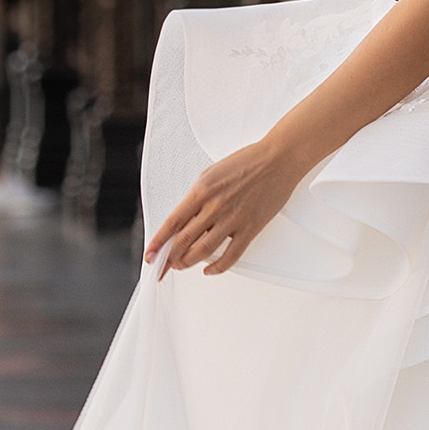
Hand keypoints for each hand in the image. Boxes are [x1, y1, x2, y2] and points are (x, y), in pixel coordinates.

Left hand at [145, 135, 302, 276]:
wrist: (278, 160)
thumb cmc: (247, 162)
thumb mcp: (211, 173)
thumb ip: (197, 196)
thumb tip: (185, 218)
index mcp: (201, 190)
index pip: (172, 222)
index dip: (158, 242)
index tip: (150, 253)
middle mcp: (214, 206)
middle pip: (183, 240)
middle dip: (168, 257)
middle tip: (161, 266)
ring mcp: (233, 219)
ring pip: (203, 250)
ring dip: (188, 262)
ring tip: (180, 266)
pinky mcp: (250, 228)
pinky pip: (231, 255)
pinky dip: (217, 267)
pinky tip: (209, 269)